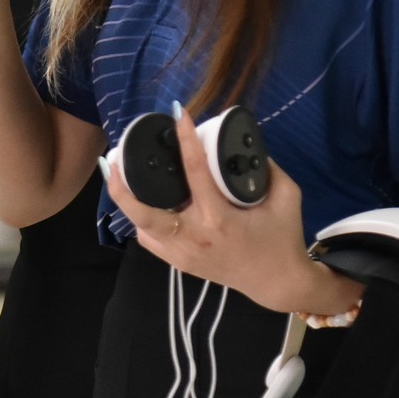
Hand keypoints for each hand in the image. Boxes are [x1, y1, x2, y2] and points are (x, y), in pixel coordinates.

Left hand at [109, 107, 353, 315]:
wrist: (278, 283)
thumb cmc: (282, 238)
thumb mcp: (287, 197)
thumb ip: (268, 169)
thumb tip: (246, 146)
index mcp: (218, 218)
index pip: (195, 171)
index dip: (186, 140)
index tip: (178, 114)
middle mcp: (193, 236)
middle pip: (143, 212)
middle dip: (121, 187)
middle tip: (111, 159)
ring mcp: (182, 253)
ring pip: (140, 226)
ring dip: (126, 202)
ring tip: (117, 175)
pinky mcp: (179, 263)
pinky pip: (149, 240)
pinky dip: (142, 221)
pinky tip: (142, 204)